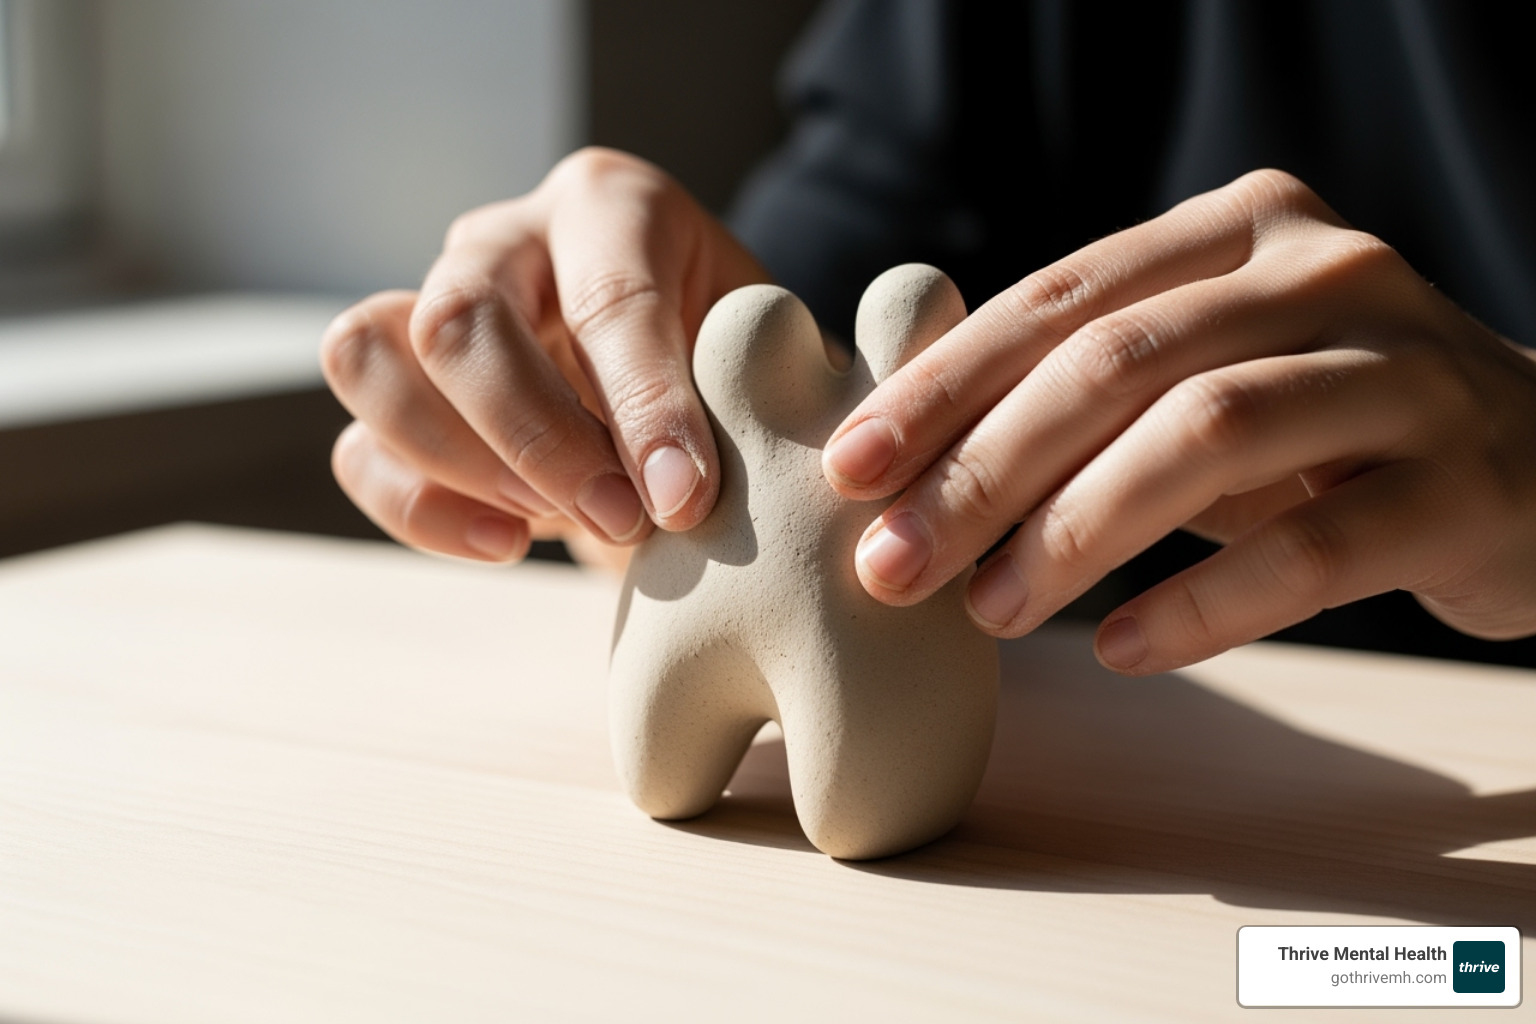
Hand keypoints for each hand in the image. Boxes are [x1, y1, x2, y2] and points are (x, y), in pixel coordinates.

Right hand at [321, 148, 767, 563]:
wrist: (690, 397)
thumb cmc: (739, 374)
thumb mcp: (764, 367)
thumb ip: (753, 396)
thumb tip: (719, 482)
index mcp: (612, 208)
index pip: (609, 297)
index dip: (644, 407)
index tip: (685, 502)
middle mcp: (506, 239)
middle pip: (461, 316)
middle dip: (535, 436)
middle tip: (622, 519)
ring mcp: (433, 305)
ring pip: (368, 354)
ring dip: (456, 460)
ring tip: (550, 526)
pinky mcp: (398, 389)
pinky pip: (357, 447)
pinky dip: (418, 506)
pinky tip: (509, 542)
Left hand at [822, 169, 1535, 672]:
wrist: (1535, 466)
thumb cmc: (1320, 427)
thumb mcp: (1204, 374)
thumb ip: (1085, 387)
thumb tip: (902, 466)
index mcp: (1240, 228)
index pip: (1060, 300)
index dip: (943, 385)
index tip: (849, 468)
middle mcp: (1328, 272)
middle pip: (1118, 366)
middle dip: (983, 470)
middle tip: (892, 563)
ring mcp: (1406, 371)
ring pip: (1207, 436)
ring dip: (1075, 533)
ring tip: (990, 613)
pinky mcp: (1461, 484)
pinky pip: (1312, 548)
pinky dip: (1203, 602)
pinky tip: (1122, 648)